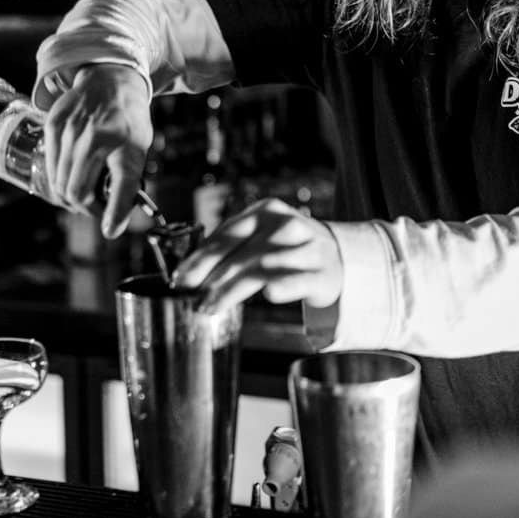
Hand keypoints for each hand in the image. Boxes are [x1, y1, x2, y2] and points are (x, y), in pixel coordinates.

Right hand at [41, 64, 152, 237]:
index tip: (110, 230)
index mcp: (124, 143)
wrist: (112, 80)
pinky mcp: (53, 124)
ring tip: (84, 193)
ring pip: (59, 182)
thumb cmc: (129, 118)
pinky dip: (59, 176)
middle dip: (86, 207)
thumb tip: (114, 225)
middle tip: (96, 208)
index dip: (114, 214)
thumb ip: (128, 184)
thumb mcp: (140, 148)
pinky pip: (50, 164)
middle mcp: (95, 137)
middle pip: (76, 192)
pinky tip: (71, 172)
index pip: (120, 187)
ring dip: (70, 195)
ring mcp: (70, 129)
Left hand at [171, 198, 343, 315]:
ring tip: (212, 306)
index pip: (226, 235)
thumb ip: (231, 247)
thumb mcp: (261, 235)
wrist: (337, 256)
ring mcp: (306, 247)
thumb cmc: (287, 248)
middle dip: (212, 279)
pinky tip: (268, 295)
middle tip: (193, 299)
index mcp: (265, 211)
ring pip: (263, 268)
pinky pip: (298, 279)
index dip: (200, 259)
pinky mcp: (322, 272)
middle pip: (241, 254)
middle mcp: (285, 225)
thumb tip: (189, 271)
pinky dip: (282, 286)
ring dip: (234, 289)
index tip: (180, 279)